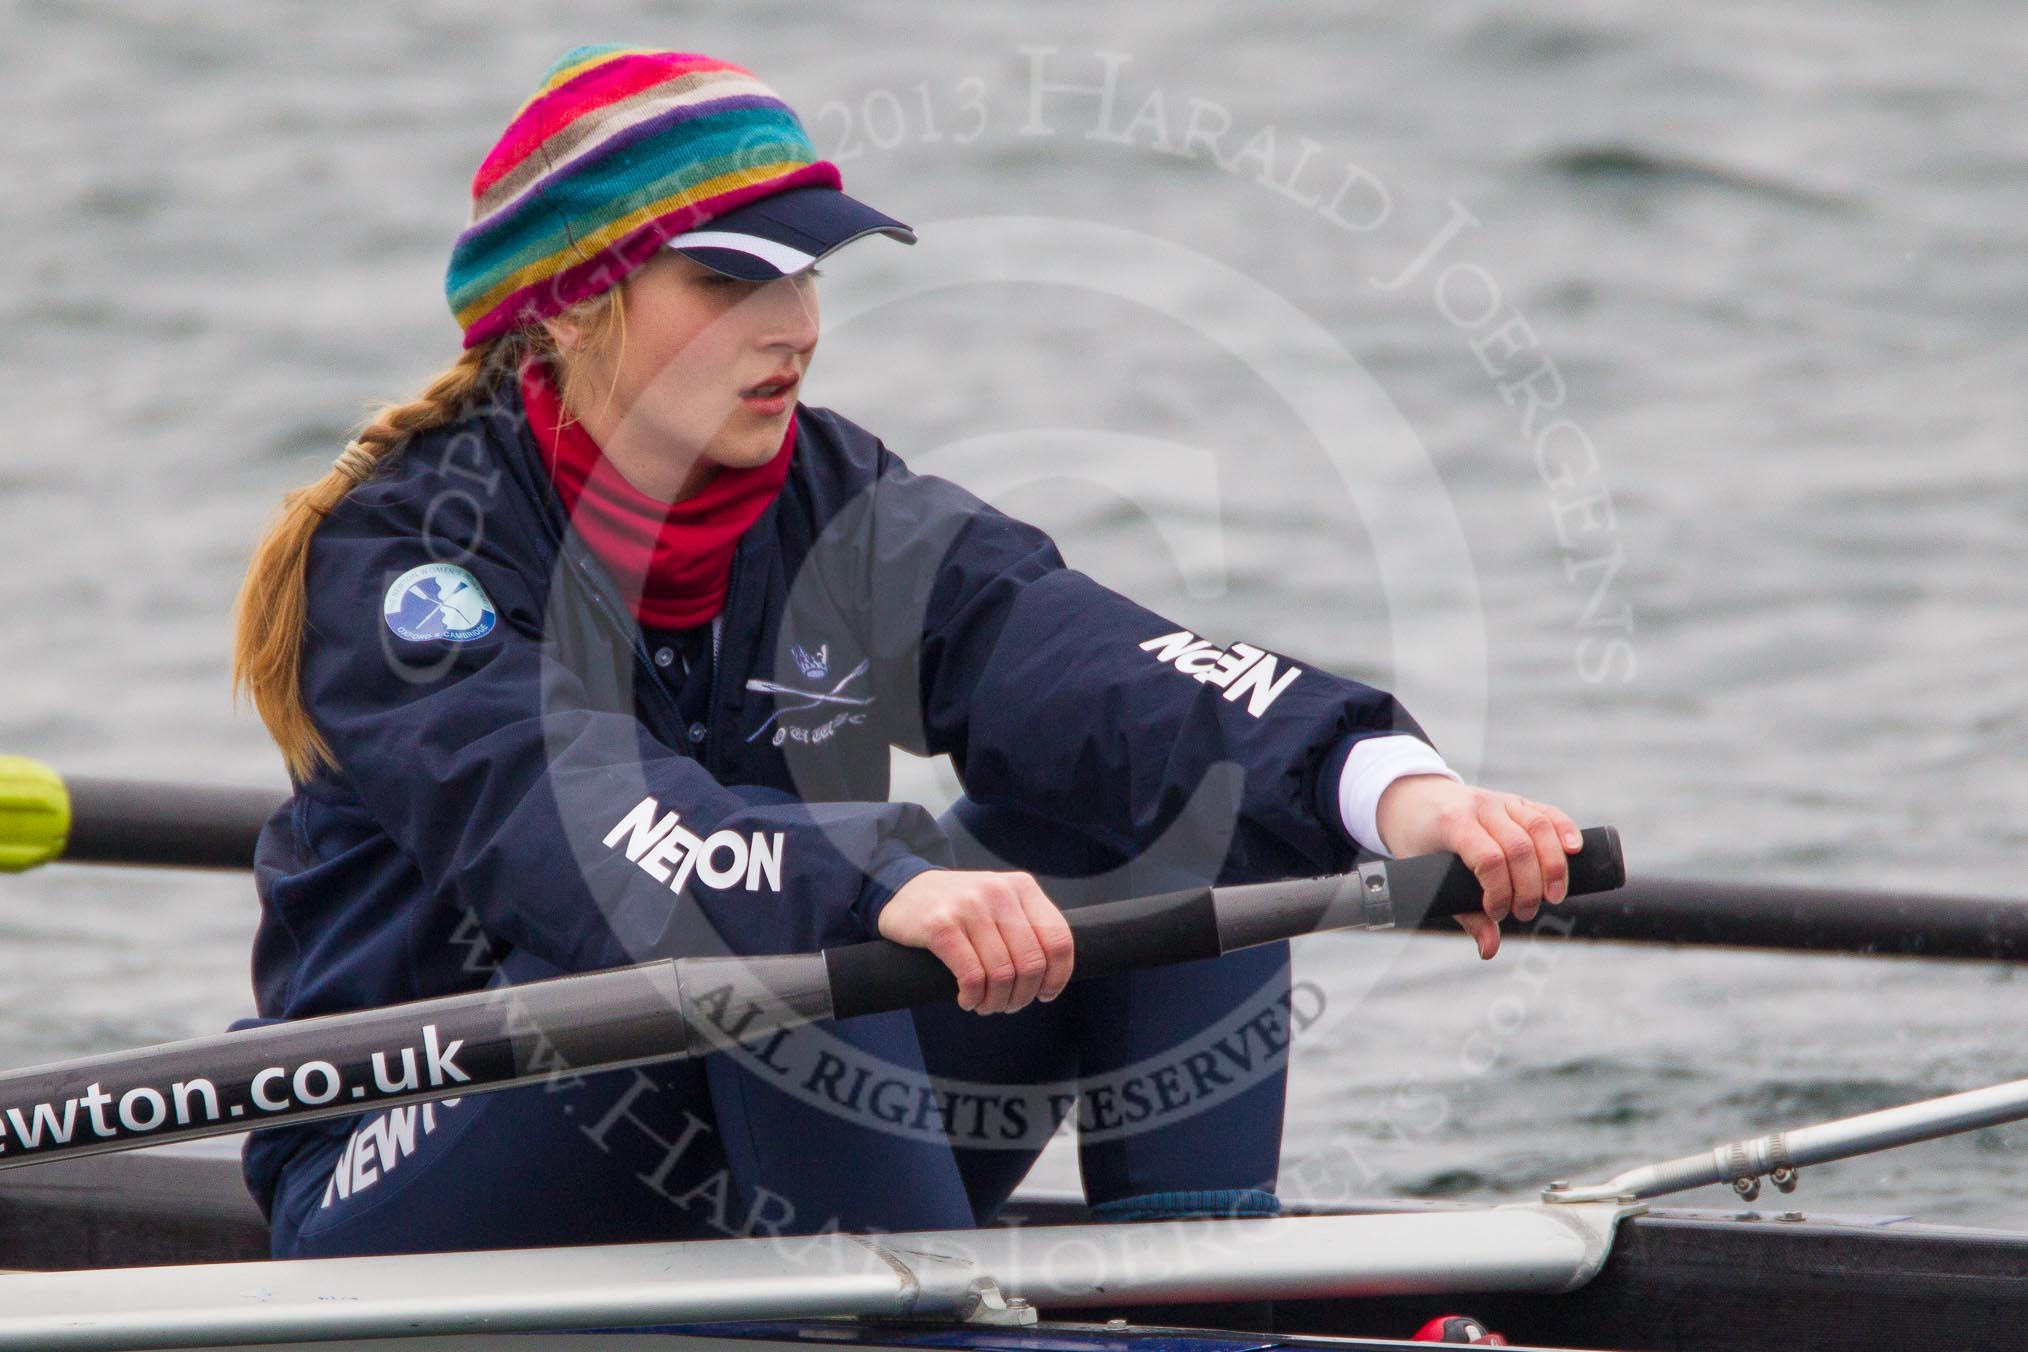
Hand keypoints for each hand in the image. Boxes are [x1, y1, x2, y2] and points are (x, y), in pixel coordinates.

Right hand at [878, 869, 1074, 1012]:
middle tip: (1007, 1004)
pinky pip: (971, 976)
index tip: (1044, 994)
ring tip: (985, 1005)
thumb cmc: (960, 908)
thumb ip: (1027, 928)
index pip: (1058, 940)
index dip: (1057, 977)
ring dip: (996, 1002)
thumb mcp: (1000, 904)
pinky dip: (973, 997)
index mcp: (1022, 887)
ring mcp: (969, 906)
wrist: (903, 890)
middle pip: (1031, 963)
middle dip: (1022, 995)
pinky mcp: (940, 925)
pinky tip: (967, 999)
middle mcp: (999, 892)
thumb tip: (1051, 977)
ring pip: (1002, 974)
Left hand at [1373, 777, 1583, 960]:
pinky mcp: (1518, 801)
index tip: (1496, 914)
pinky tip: (1575, 850)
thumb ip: (1465, 914)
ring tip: (1553, 897)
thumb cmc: (1422, 843)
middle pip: (1520, 847)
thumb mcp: (1431, 877)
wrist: (1416, 799)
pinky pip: (1548, 812)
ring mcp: (1501, 801)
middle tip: (1524, 913)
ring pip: (1539, 827)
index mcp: (1454, 824)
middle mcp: (1481, 807)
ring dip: (1554, 867)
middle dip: (1529, 888)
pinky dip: (1566, 829)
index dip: (1499, 892)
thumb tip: (1489, 951)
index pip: (1489, 859)